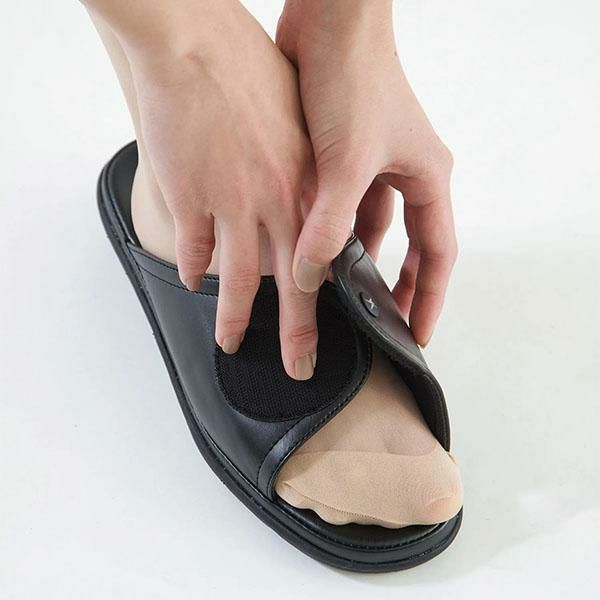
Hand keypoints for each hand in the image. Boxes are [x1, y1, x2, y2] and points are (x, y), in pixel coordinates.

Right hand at [125, 2, 317, 378]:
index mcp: (309, 184)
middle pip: (294, 287)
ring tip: (233, 342)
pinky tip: (196, 280)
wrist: (194, 42)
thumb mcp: (296, 124)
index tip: (334, 321)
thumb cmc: (249, 71)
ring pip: (240, 282)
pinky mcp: (191, 200)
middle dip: (299, 334)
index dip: (332, 295)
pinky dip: (194, 270)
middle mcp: (278, 203)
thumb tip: (301, 211)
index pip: (326, 257)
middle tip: (301, 366)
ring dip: (234, 319)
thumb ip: (302, 175)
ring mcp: (233, 205)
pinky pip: (194, 251)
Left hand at [277, 0, 456, 345]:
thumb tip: (309, 277)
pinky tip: (309, 249)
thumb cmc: (355, 80)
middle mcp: (405, 174)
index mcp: (426, 178)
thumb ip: (328, 226)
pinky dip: (327, 228)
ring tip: (338, 293)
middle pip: (407, 245)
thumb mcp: (347, 165)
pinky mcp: (341, 155)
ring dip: (354, 257)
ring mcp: (373, 166)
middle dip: (394, 284)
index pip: (438, 253)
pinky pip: (339, 205)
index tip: (417, 333)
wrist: (328, 22)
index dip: (430, 297)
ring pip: (367, 227)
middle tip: (379, 320)